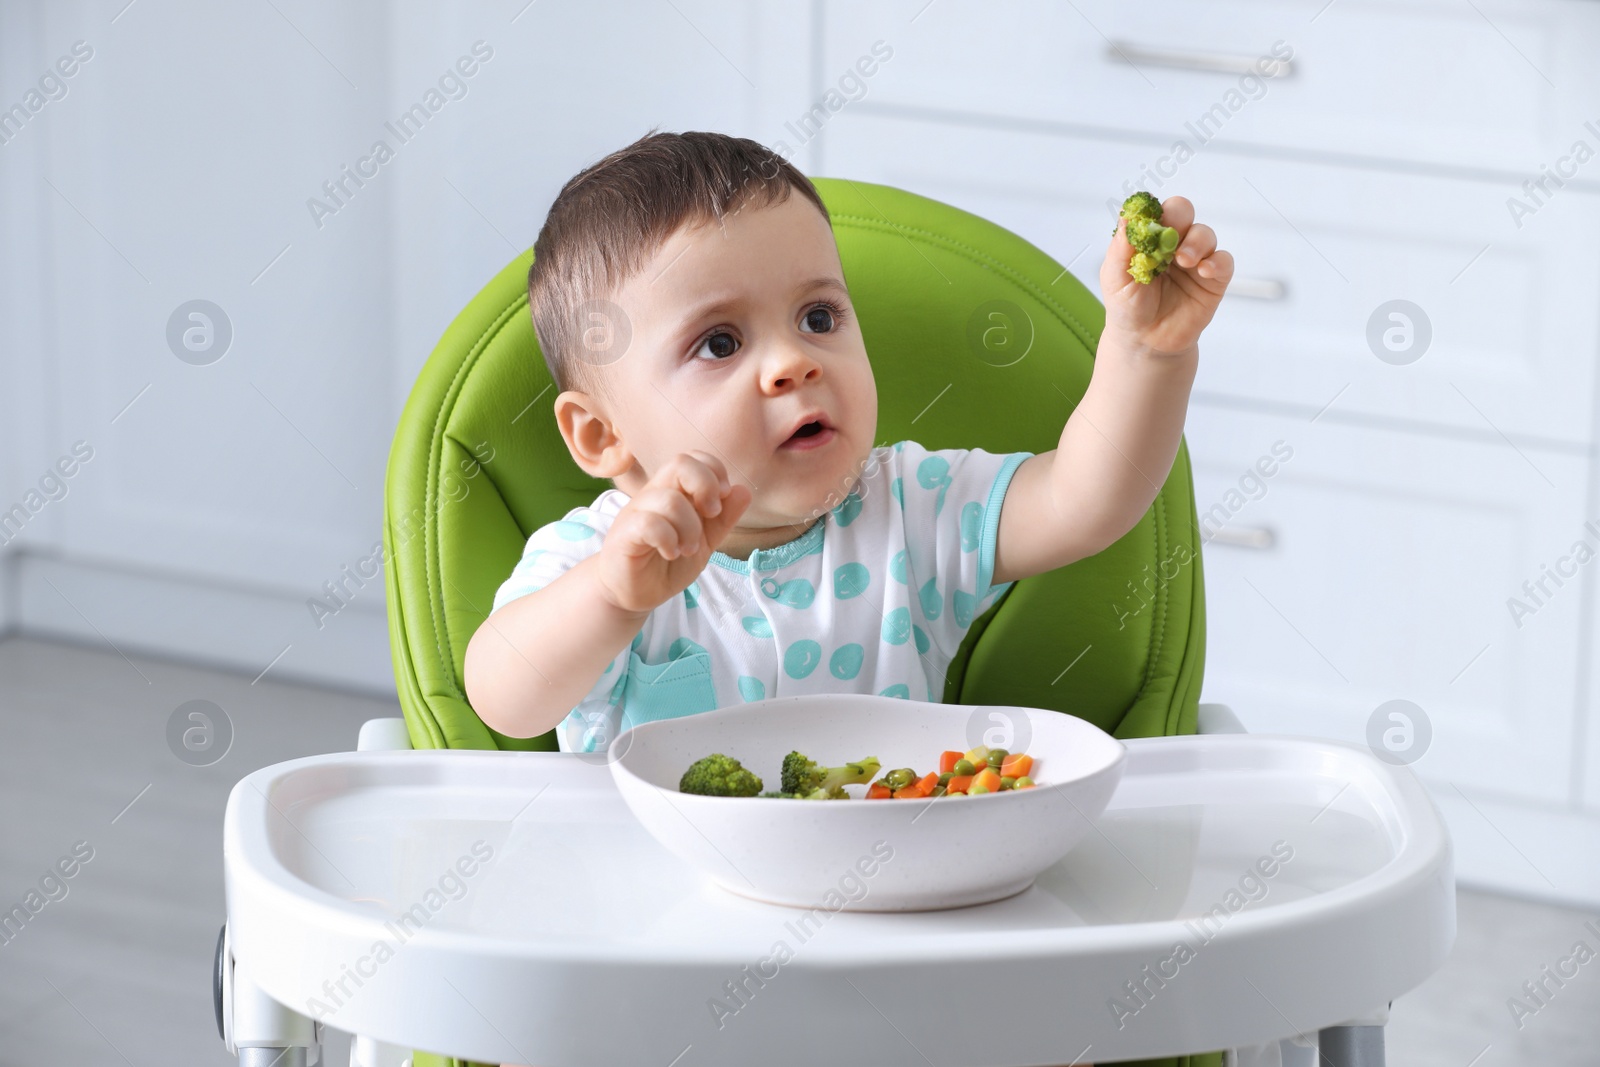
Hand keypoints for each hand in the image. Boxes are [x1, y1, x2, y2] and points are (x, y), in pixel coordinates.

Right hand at [595, 451, 751, 615]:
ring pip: (670, 499)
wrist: (633, 594)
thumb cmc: (666, 564)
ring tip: (688, 549)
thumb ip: (723, 518)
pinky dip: (668, 539)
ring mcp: (636, 512)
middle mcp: (654, 495)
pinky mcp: (624, 534)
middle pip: (680, 463)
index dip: (714, 471)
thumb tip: (744, 490)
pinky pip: (648, 523)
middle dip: (706, 486)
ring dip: (690, 527)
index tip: (721, 501)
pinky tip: (670, 553)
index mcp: (674, 491)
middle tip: (710, 515)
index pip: (694, 458)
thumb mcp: (704, 542)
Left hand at [1098, 194, 1233, 357]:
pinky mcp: (1212, 280)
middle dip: (1179, 219)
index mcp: (1148, 239)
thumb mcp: (1115, 278)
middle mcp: (1173, 244)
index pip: (1155, 211)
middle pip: (1183, 213)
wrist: (1145, 342)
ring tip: (1184, 261)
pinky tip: (1205, 270)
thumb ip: (1121, 248)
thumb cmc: (1128, 308)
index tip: (1150, 223)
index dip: (1154, 212)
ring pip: (1204, 234)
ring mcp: (1194, 260)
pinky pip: (1224, 261)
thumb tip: (1128, 215)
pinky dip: (1217, 261)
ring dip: (1196, 242)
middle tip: (1170, 238)